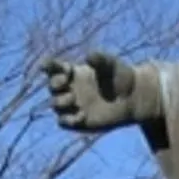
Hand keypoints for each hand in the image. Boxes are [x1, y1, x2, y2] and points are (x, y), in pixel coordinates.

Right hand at [40, 51, 156, 131]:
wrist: (133, 98)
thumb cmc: (121, 77)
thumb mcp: (112, 65)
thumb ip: (100, 59)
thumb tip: (88, 56)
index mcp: (73, 73)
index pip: (53, 68)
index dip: (47, 66)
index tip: (46, 65)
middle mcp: (70, 88)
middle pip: (52, 86)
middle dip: (55, 83)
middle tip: (66, 81)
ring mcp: (73, 106)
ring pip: (55, 104)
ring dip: (60, 102)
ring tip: (73, 99)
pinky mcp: (78, 121)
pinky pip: (63, 122)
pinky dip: (68, 119)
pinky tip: (82, 115)